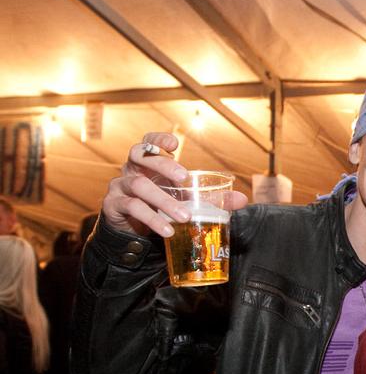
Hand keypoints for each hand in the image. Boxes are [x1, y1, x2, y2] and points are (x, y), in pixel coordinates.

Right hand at [102, 133, 247, 236]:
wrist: (133, 233)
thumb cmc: (161, 208)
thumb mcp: (186, 201)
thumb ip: (212, 199)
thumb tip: (243, 200)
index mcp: (148, 164)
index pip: (148, 142)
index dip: (158, 139)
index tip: (175, 145)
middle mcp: (132, 170)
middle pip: (140, 156)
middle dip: (162, 164)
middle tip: (183, 177)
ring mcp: (120, 186)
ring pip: (139, 185)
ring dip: (163, 200)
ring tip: (184, 217)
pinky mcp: (114, 205)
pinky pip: (132, 208)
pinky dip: (152, 219)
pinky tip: (167, 230)